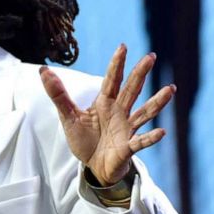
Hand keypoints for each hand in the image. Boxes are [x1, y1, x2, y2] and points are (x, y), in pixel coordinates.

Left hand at [38, 44, 174, 184]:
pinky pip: (141, 141)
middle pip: (131, 90)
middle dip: (140, 73)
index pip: (111, 80)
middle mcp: (119, 112)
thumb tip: (43, 70)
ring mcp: (126, 129)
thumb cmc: (85, 140)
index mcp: (104, 103)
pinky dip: (150, 137)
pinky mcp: (128, 147)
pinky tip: (161, 132)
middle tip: (151, 56)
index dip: (116, 64)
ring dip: (157, 102)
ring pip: (144, 112)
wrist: (94, 167)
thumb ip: (58, 95)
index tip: (122, 46)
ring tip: (170, 89)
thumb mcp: (68, 116)